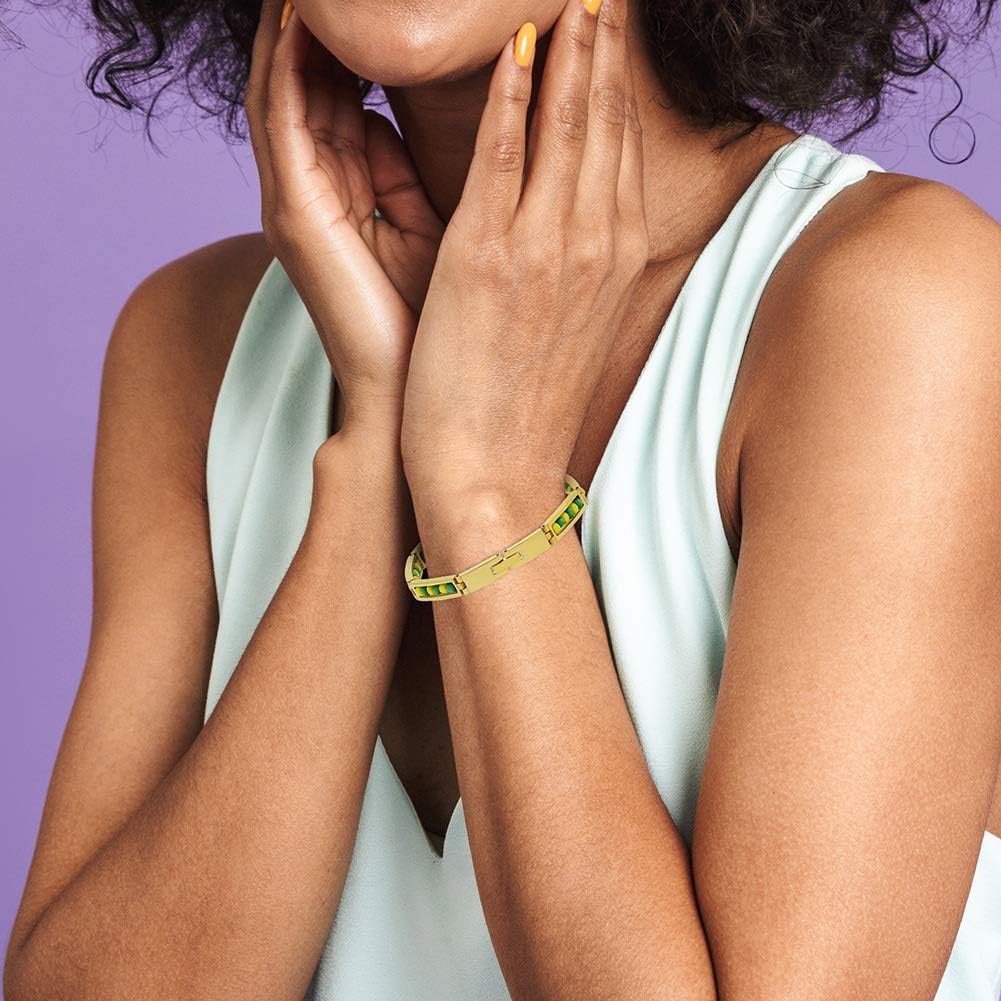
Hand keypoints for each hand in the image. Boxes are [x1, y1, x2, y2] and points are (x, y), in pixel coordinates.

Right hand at [245, 0, 444, 434]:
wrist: (413, 405)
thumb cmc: (433, 325)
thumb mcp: (429, 232)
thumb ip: (407, 172)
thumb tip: (413, 113)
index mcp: (343, 192)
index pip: (337, 90)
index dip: (349, 31)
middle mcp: (308, 191)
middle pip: (301, 76)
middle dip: (315, 15)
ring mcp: (295, 203)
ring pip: (281, 85)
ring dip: (292, 24)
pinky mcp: (297, 217)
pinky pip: (286, 119)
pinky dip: (291, 63)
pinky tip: (305, 15)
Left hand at [400, 0, 646, 511]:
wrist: (496, 470)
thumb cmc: (525, 402)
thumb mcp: (570, 323)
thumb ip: (578, 259)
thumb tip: (575, 219)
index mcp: (613, 255)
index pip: (618, 146)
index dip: (617, 79)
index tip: (611, 29)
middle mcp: (595, 242)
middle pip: (605, 119)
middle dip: (604, 44)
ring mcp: (547, 247)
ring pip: (567, 121)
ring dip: (569, 48)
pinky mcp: (489, 257)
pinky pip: (505, 153)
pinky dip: (512, 93)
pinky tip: (516, 45)